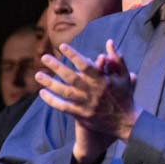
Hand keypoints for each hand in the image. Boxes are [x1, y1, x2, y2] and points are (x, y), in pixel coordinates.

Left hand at [36, 40, 139, 163]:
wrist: (126, 122)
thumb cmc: (124, 96)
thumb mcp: (124, 76)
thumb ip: (117, 58)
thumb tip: (109, 41)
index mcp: (103, 80)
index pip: (85, 65)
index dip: (73, 55)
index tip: (62, 46)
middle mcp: (92, 91)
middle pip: (71, 77)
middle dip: (56, 66)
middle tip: (44, 57)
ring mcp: (85, 104)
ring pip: (64, 92)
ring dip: (50, 83)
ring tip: (38, 75)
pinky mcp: (81, 115)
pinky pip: (62, 107)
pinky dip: (51, 100)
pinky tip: (42, 93)